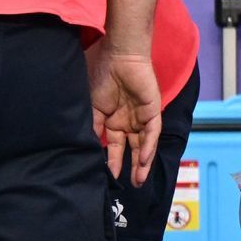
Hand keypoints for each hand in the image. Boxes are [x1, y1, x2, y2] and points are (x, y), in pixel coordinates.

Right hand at [88, 43, 161, 185]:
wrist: (119, 55)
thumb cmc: (101, 74)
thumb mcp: (91, 105)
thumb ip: (92, 125)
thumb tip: (88, 146)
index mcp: (111, 118)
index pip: (112, 145)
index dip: (110, 160)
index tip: (106, 177)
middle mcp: (127, 119)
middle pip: (130, 148)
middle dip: (129, 166)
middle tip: (130, 185)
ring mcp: (140, 116)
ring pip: (143, 144)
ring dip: (141, 162)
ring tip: (139, 180)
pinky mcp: (152, 110)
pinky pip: (152, 133)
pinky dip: (148, 147)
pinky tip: (143, 161)